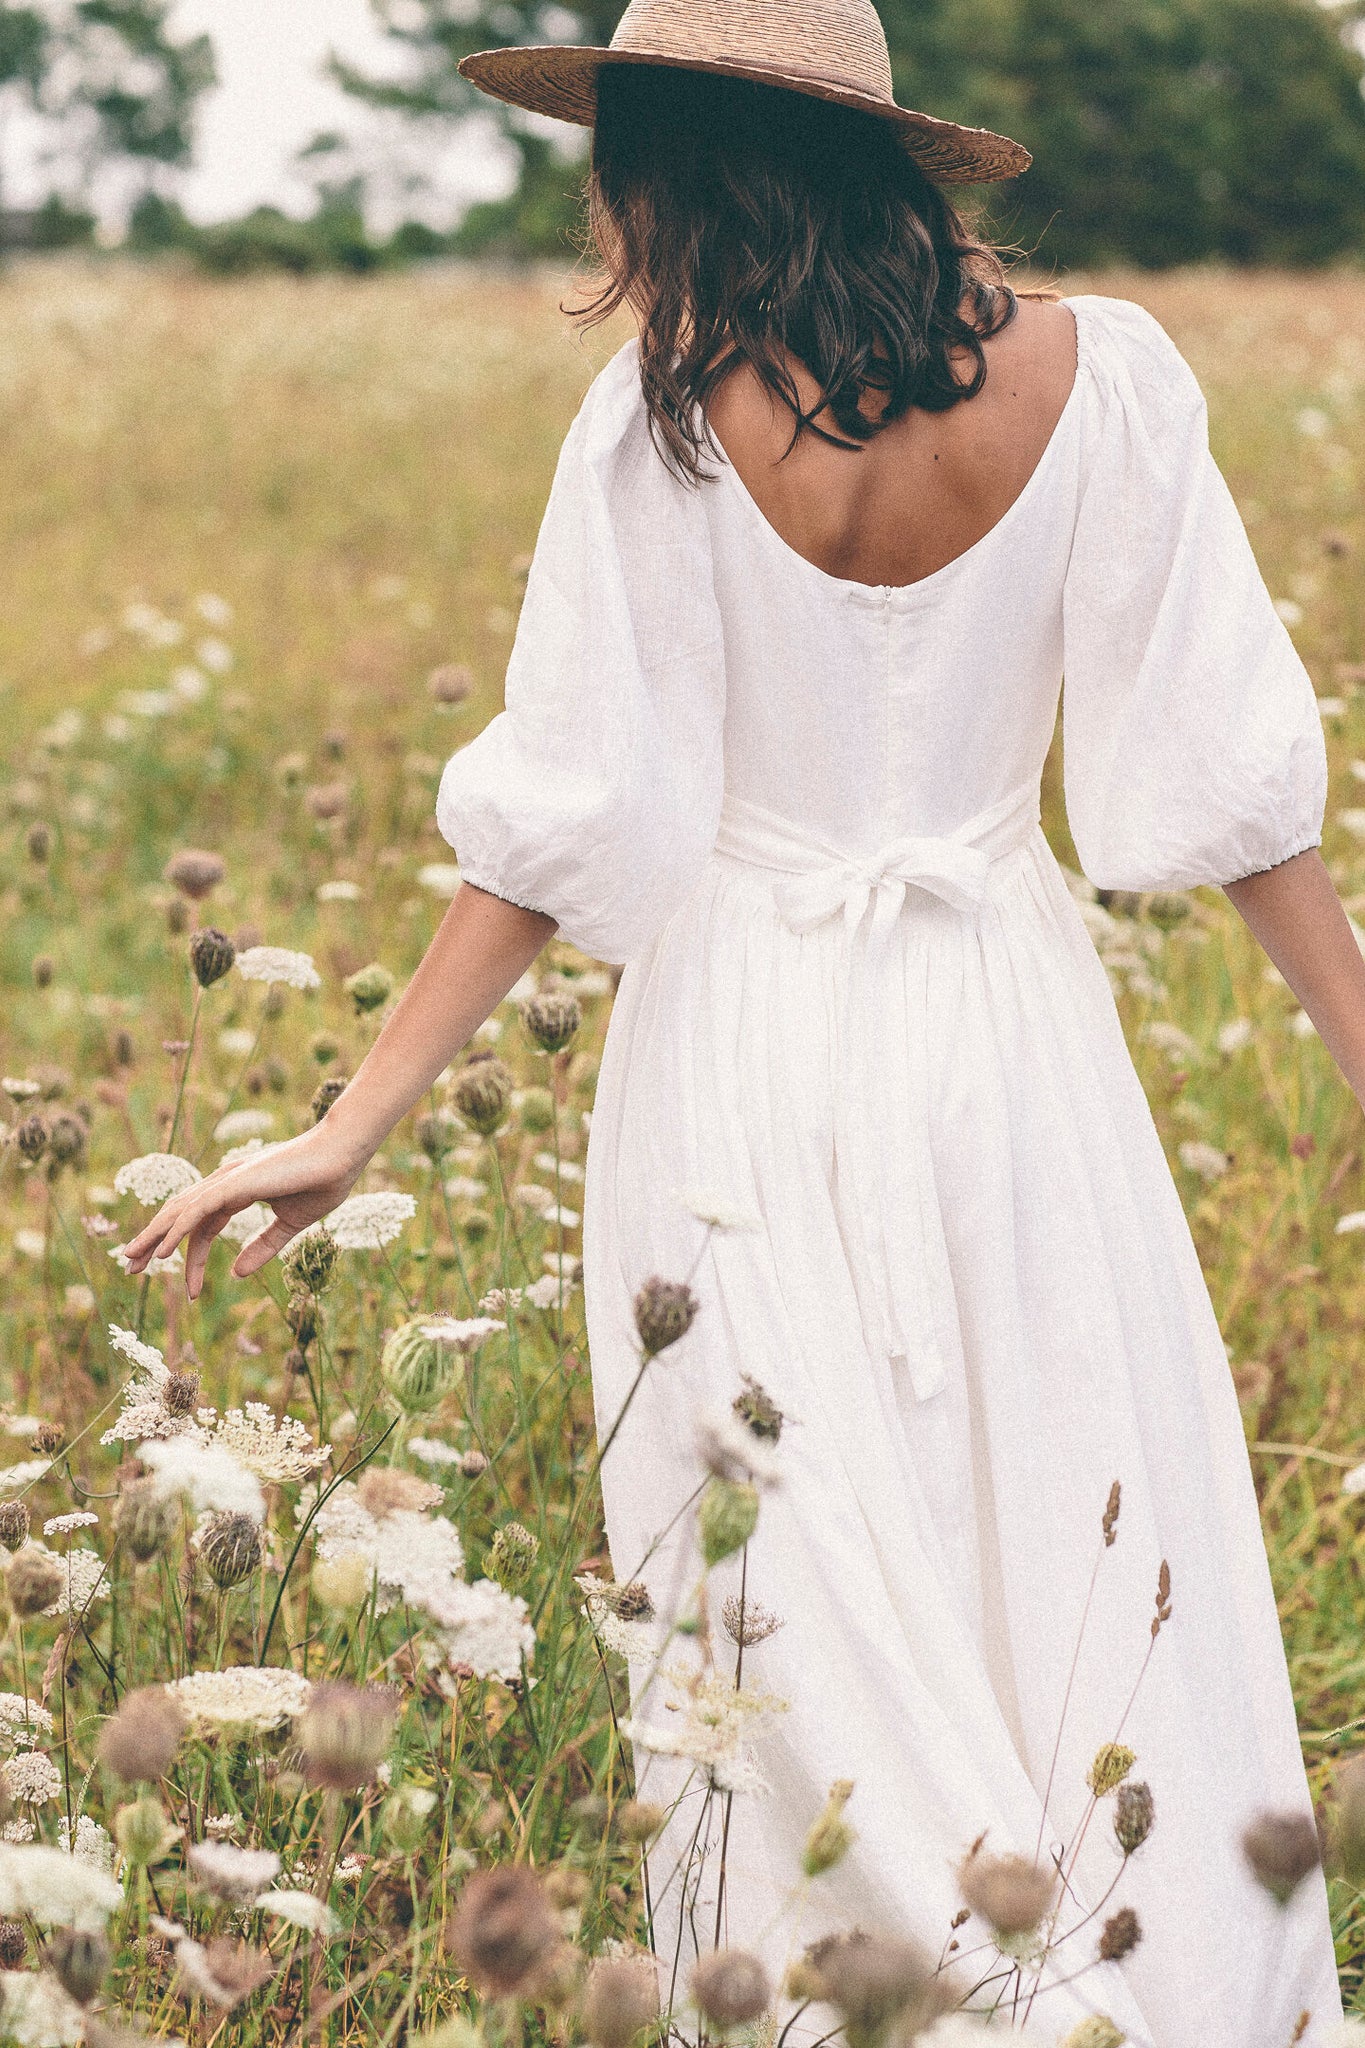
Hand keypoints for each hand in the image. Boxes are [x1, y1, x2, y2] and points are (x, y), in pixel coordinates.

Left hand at [120, 1124, 365, 1300]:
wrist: (342, 1157)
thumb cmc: (322, 1182)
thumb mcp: (289, 1225)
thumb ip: (263, 1247)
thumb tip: (238, 1274)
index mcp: (237, 1191)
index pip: (203, 1227)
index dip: (193, 1259)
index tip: (191, 1292)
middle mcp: (225, 1184)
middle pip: (179, 1217)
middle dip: (153, 1242)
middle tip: (130, 1269)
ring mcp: (227, 1181)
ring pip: (179, 1213)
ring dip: (153, 1238)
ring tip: (131, 1262)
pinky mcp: (234, 1184)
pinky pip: (196, 1211)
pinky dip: (177, 1232)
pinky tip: (161, 1253)